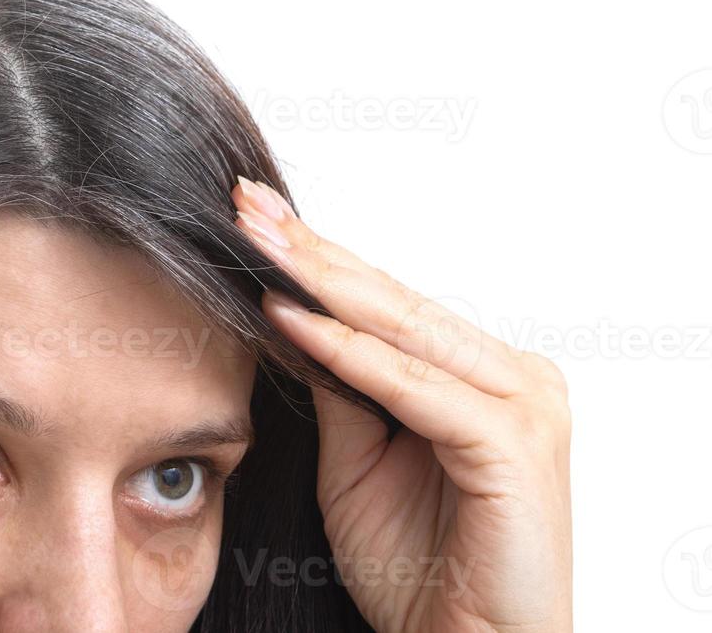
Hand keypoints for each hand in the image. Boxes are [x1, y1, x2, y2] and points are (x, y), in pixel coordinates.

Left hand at [234, 178, 571, 632]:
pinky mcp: (513, 443)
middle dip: (310, 248)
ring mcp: (523, 404)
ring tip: (256, 240)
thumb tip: (290, 315)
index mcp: (484, 374)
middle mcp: (513, 377)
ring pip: (401, 328)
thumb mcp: (355, 462)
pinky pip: (411, 386)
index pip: (385, 301)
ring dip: (321, 280)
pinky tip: (292, 318)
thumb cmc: (418, 568)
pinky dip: (347, 352)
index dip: (317, 256)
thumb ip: (338, 389)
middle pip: (391, 300)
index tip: (251, 213)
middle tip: (246, 202)